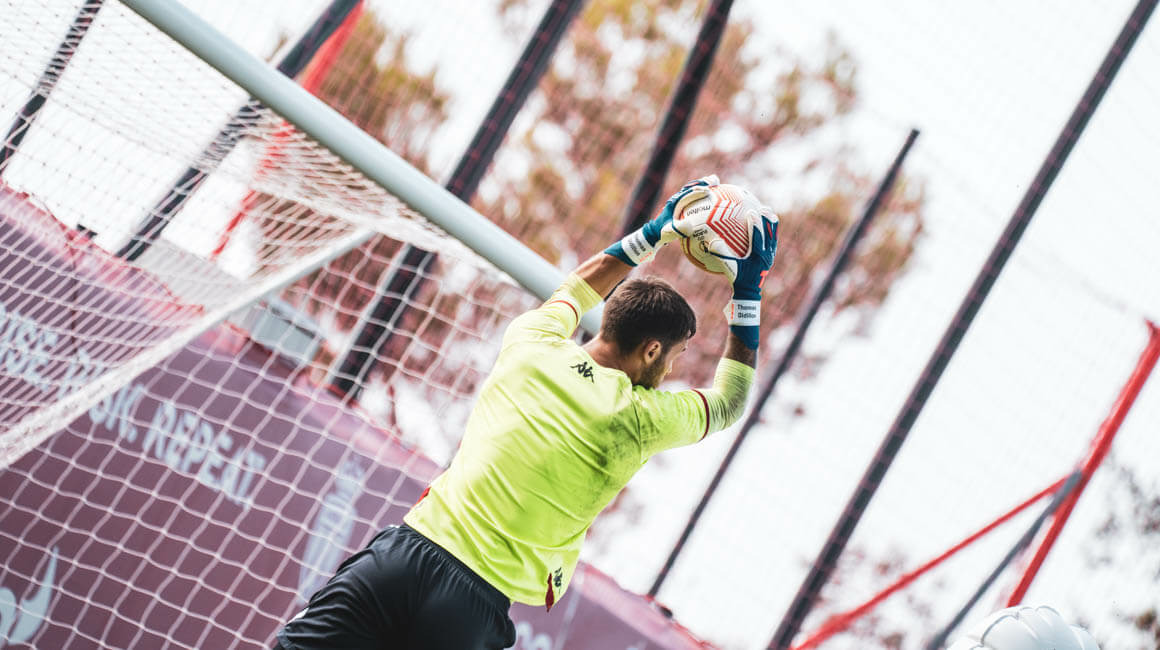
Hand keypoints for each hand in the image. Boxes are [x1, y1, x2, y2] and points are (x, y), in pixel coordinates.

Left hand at [605, 175, 718, 265]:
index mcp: (674, 203)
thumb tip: (689, 226)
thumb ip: (678, 229)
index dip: (697, 192)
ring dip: (703, 185)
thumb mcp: (669, 232)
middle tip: (715, 180)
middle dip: (703, 183)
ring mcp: (680, 202)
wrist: (654, 233)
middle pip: (691, 187)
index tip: (708, 191)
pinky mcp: (683, 206)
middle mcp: (677, 200)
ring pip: (693, 190)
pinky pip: (694, 197)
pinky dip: (703, 194)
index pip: (687, 194)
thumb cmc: (661, 233)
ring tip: (716, 182)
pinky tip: (713, 197)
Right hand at [718, 211, 776, 349]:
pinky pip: (772, 241)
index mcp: (757, 256)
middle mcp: (767, 254)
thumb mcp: (729, 268)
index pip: (757, 237)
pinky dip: (770, 231)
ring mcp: (770, 255)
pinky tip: (766, 223)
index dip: (755, 223)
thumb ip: (721, 255)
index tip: (751, 212)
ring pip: (774, 236)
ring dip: (771, 224)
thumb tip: (712, 241)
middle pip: (770, 234)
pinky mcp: (770, 257)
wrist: (749, 292)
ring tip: (769, 211)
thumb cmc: (738, 279)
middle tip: (763, 207)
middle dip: (767, 220)